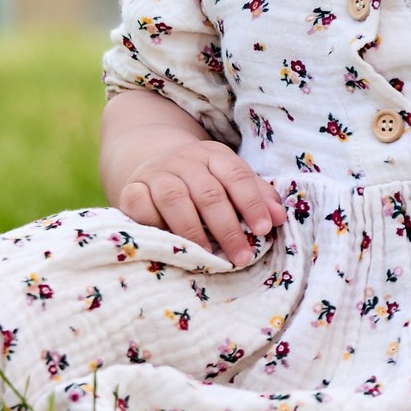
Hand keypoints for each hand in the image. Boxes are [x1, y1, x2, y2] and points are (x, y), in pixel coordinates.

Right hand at [116, 139, 282, 264]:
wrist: (152, 160)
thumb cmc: (201, 180)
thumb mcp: (229, 179)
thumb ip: (256, 196)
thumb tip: (278, 217)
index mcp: (214, 155)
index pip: (236, 175)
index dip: (252, 202)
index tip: (264, 229)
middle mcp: (184, 161)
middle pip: (208, 191)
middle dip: (227, 227)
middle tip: (241, 256)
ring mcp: (156, 174)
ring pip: (174, 198)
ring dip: (193, 230)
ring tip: (207, 256)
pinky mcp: (131, 190)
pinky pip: (140, 206)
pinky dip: (155, 225)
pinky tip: (171, 244)